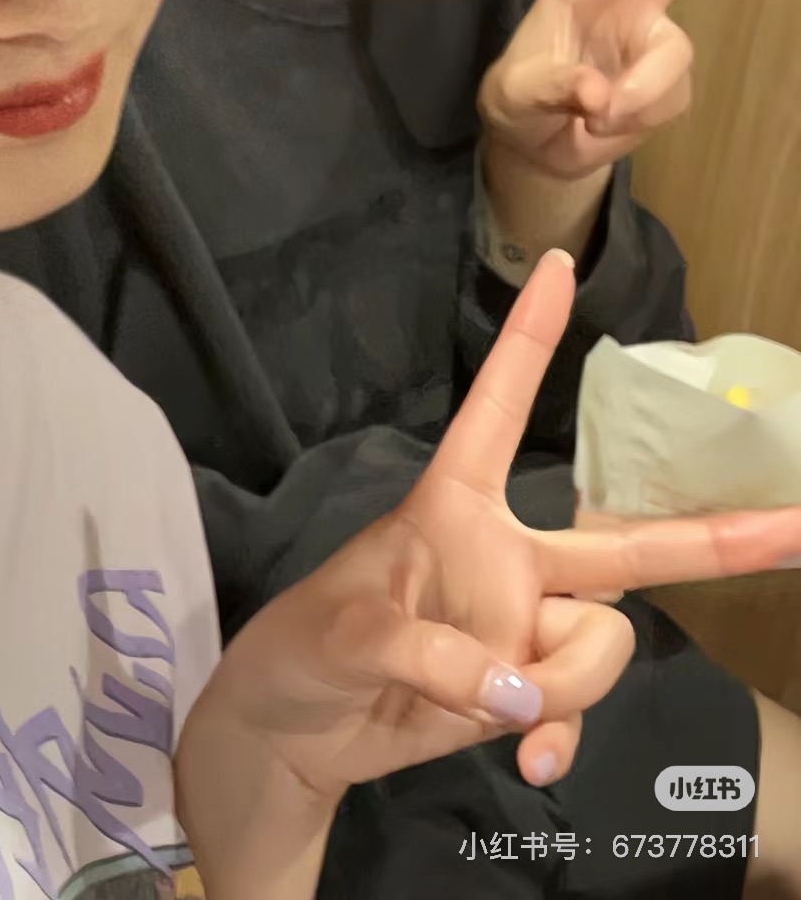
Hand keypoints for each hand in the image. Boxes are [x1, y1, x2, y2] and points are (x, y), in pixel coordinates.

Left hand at [176, 252, 800, 899]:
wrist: (297, 733)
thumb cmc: (305, 651)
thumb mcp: (348, 637)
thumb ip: (433, 655)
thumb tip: (520, 690)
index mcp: (455, 506)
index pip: (499, 409)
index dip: (531, 338)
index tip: (559, 258)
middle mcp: (507, 557)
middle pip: (626, 543)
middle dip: (722, 537)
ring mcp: (526, 624)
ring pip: (604, 643)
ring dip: (561, 687)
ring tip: (487, 708)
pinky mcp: (529, 688)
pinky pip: (579, 705)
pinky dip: (558, 735)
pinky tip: (526, 762)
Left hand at [479, 0, 788, 181]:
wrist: (538, 143)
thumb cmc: (521, 98)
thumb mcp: (514, 93)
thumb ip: (552, 88)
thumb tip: (600, 96)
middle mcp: (629, 0)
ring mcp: (654, 41)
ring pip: (671, 61)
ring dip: (635, 95)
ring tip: (593, 117)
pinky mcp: (670, 82)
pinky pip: (667, 100)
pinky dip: (637, 118)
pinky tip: (607, 123)